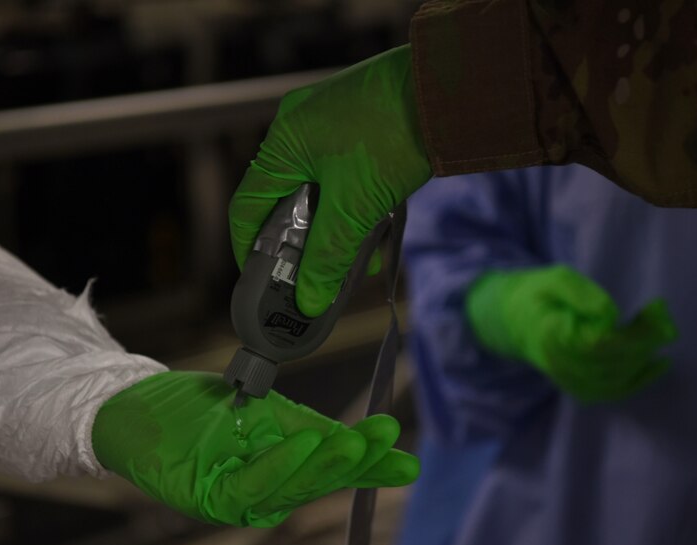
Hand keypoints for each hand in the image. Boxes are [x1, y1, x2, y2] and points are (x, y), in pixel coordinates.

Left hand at [91, 371, 419, 526]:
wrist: (135, 407)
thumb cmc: (199, 412)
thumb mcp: (268, 414)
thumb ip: (315, 430)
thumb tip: (368, 439)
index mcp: (281, 477)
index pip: (333, 472)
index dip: (372, 468)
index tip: (409, 460)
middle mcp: (262, 498)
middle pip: (316, 483)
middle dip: (355, 461)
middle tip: (387, 438)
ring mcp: (234, 503)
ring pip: (289, 489)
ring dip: (324, 464)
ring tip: (354, 439)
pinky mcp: (206, 498)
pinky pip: (250, 486)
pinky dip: (280, 465)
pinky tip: (304, 442)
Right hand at [229, 45, 431, 316]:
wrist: (449, 91)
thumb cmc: (392, 138)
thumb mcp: (354, 208)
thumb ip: (328, 257)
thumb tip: (309, 301)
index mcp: (283, 143)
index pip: (248, 206)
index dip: (250, 248)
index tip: (262, 280)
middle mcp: (300, 127)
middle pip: (286, 201)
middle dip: (300, 245)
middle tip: (311, 279)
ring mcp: (332, 121)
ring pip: (320, 191)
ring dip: (333, 230)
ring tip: (351, 265)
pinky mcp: (363, 123)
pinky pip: (346, 176)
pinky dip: (355, 208)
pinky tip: (377, 237)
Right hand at [466, 266, 677, 402]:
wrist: (515, 324)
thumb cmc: (539, 296)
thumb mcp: (554, 280)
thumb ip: (579, 292)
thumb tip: (609, 314)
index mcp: (551, 336)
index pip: (599, 343)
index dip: (633, 330)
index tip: (655, 306)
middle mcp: (560, 365)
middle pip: (613, 360)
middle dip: (647, 338)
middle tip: (663, 312)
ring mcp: (570, 381)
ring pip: (618, 376)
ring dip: (646, 353)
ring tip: (662, 326)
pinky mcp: (581, 389)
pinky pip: (614, 391)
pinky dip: (641, 379)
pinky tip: (661, 363)